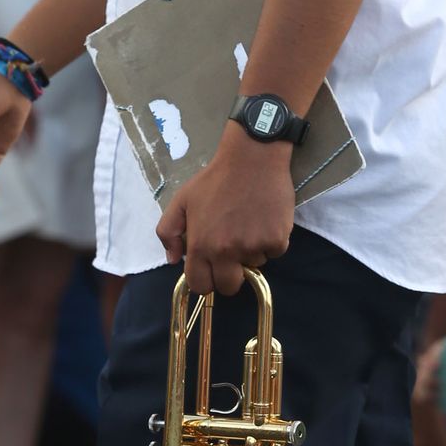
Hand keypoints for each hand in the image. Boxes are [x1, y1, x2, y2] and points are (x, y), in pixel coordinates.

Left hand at [156, 127, 295, 296]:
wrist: (252, 159)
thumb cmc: (215, 179)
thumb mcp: (181, 200)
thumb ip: (168, 232)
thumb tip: (173, 259)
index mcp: (201, 246)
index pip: (201, 286)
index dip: (205, 280)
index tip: (211, 270)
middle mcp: (226, 252)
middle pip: (229, 287)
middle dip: (230, 275)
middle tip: (232, 254)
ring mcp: (253, 247)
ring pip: (254, 266)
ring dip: (251, 252)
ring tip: (249, 224)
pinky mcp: (277, 240)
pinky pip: (274, 252)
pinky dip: (271, 241)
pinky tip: (264, 219)